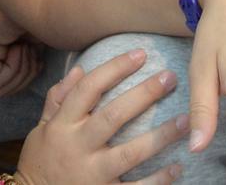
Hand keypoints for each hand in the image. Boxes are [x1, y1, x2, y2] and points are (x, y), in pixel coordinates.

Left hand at [0, 0, 41, 97]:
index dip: (27, 75)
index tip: (36, 54)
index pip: (6, 84)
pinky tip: (21, 45)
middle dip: (25, 75)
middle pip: (4, 90)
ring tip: (26, 45)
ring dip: (22, 70)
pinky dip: (15, 66)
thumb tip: (33, 72)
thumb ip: (31, 60)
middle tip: (30, 51)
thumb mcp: (39, 42)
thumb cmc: (43, 14)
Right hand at [15, 49, 187, 184]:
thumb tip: (78, 69)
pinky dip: (158, 180)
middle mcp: (77, 147)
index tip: (141, 54)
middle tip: (170, 77)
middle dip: (144, 95)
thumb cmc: (40, 162)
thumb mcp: (41, 129)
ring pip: (130, 153)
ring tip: (185, 120)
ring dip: (160, 136)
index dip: (114, 68)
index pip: (88, 89)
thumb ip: (58, 100)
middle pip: (113, 116)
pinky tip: (177, 167)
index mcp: (63, 126)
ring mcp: (91, 174)